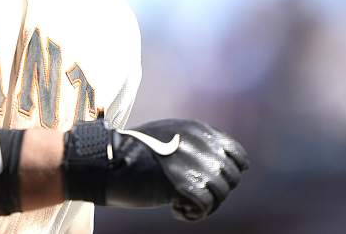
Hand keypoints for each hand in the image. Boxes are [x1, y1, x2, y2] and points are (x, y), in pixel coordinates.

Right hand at [62, 118, 248, 221]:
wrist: (107, 163)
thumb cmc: (132, 153)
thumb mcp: (168, 137)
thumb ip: (194, 145)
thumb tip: (217, 165)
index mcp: (198, 131)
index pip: (238, 155)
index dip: (230, 173)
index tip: (214, 183)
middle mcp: (200, 145)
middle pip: (231, 179)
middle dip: (216, 192)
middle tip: (192, 197)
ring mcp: (193, 164)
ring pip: (220, 194)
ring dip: (204, 204)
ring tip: (180, 204)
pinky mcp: (182, 184)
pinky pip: (205, 206)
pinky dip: (192, 213)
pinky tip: (175, 209)